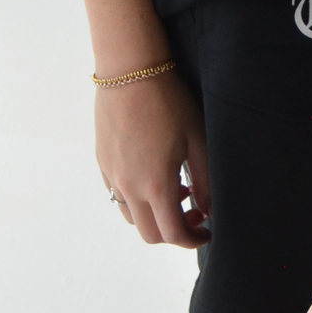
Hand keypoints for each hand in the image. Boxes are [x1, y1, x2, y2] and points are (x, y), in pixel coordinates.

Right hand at [93, 71, 210, 246]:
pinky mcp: (102, 163)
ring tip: (178, 190)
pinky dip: (138, 199)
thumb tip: (209, 209)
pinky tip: (154, 174)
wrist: (130, 73)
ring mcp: (111, 176)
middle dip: (174, 232)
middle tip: (195, 214)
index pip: (172, 233)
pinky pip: (118, 196)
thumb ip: (205, 181)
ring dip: (155, 215)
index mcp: (155, 185)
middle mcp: (128, 187)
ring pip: (132, 217)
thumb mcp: (197, 141)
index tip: (207, 232)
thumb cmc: (168, 102)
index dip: (192, 239)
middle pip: (149, 234)